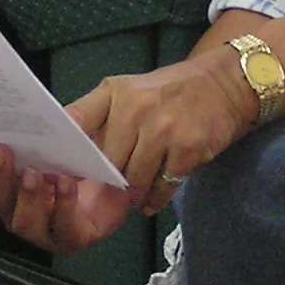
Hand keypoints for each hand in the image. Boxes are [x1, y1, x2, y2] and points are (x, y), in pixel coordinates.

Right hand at [0, 132, 135, 253]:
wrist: (123, 180)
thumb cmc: (85, 156)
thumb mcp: (64, 133)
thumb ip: (43, 126)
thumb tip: (26, 109)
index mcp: (8, 185)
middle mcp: (18, 210)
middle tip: (0, 150)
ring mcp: (43, 229)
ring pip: (22, 221)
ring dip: (26, 196)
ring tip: (34, 173)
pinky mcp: (72, 238)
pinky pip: (63, 227)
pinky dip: (63, 205)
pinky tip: (66, 184)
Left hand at [75, 53, 257, 211]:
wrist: (223, 85)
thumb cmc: (168, 92)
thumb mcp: (127, 90)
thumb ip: (96, 114)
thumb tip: (67, 150)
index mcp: (115, 93)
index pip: (77, 122)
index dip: (64, 150)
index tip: (60, 171)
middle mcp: (136, 109)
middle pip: (107, 163)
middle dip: (106, 181)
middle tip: (107, 191)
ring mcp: (163, 130)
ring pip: (134, 180)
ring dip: (132, 194)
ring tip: (132, 196)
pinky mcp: (188, 149)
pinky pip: (162, 186)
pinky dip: (156, 198)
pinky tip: (152, 200)